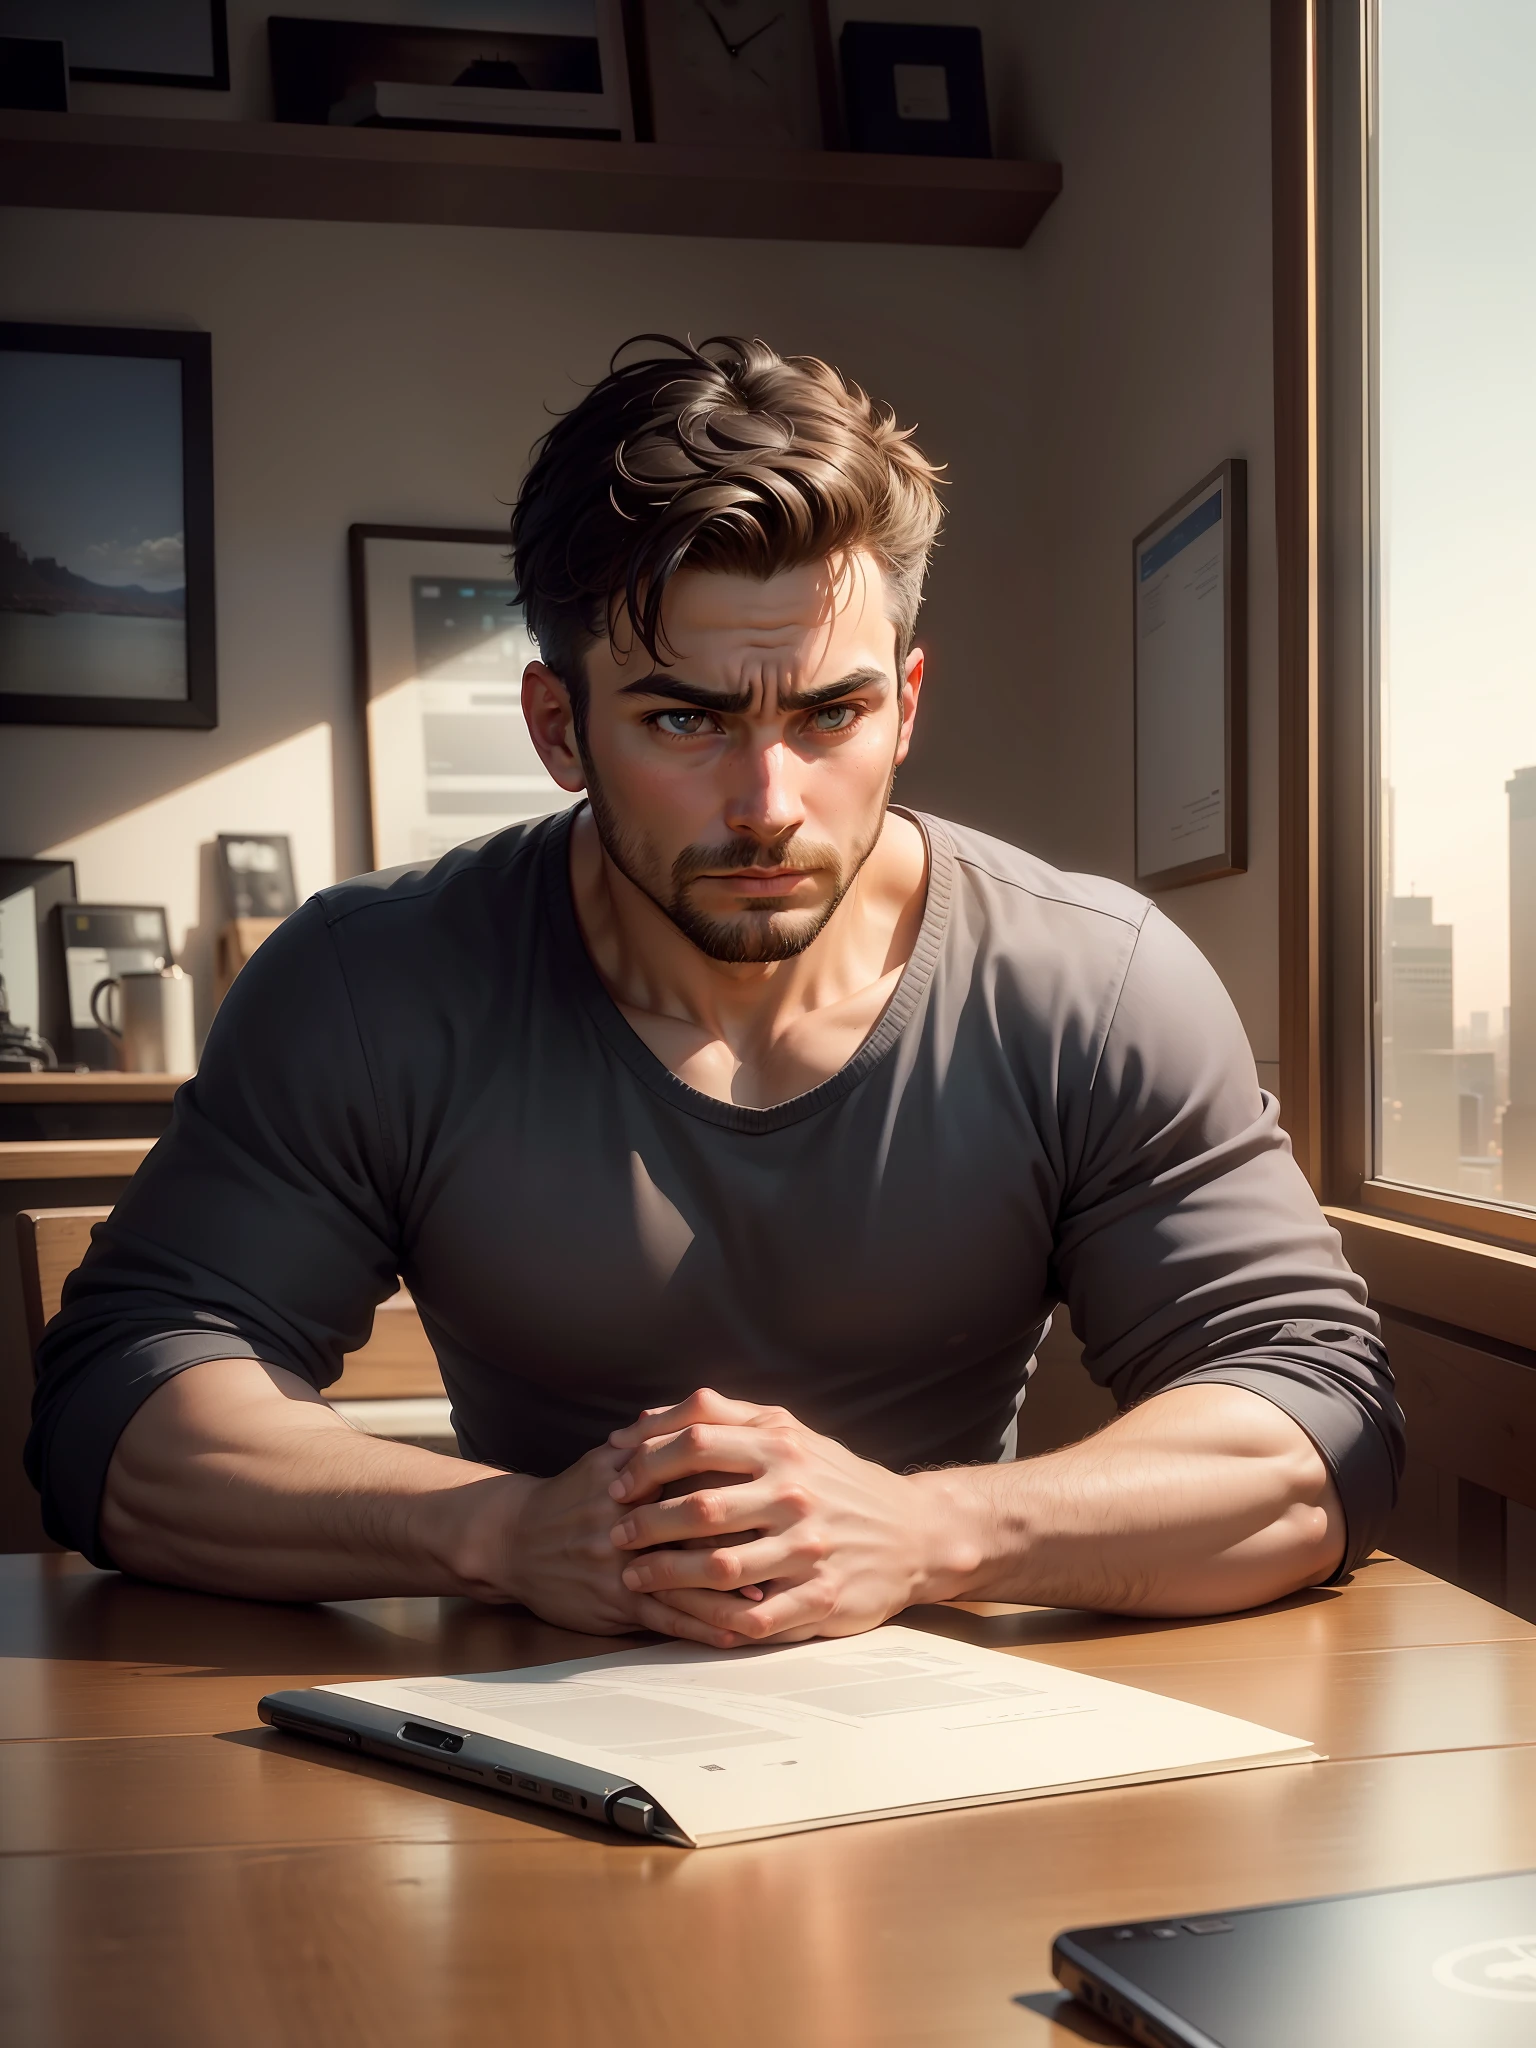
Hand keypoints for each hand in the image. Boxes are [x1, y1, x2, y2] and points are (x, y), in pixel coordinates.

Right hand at [453, 1441, 751, 1648]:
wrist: (510, 1539)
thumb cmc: (569, 1496)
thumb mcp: (607, 1458)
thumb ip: (656, 1441)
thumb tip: (711, 1422)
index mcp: (632, 1479)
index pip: (692, 1479)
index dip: (736, 1488)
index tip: (776, 1495)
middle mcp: (627, 1521)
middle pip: (695, 1530)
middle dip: (744, 1540)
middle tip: (790, 1548)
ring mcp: (621, 1566)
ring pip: (686, 1580)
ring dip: (731, 1591)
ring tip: (775, 1597)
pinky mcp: (613, 1604)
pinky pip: (664, 1619)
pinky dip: (702, 1626)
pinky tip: (735, 1631)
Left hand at [605, 1389, 980, 1643]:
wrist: (914, 1533)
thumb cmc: (835, 1479)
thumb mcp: (788, 1431)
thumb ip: (720, 1417)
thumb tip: (642, 1422)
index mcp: (782, 1446)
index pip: (695, 1442)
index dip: (645, 1461)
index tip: (617, 1480)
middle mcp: (796, 1493)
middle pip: (699, 1506)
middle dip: (645, 1522)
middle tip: (614, 1534)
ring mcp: (809, 1548)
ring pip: (719, 1566)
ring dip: (665, 1575)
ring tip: (633, 1578)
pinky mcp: (821, 1597)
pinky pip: (754, 1617)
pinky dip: (710, 1621)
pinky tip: (683, 1617)